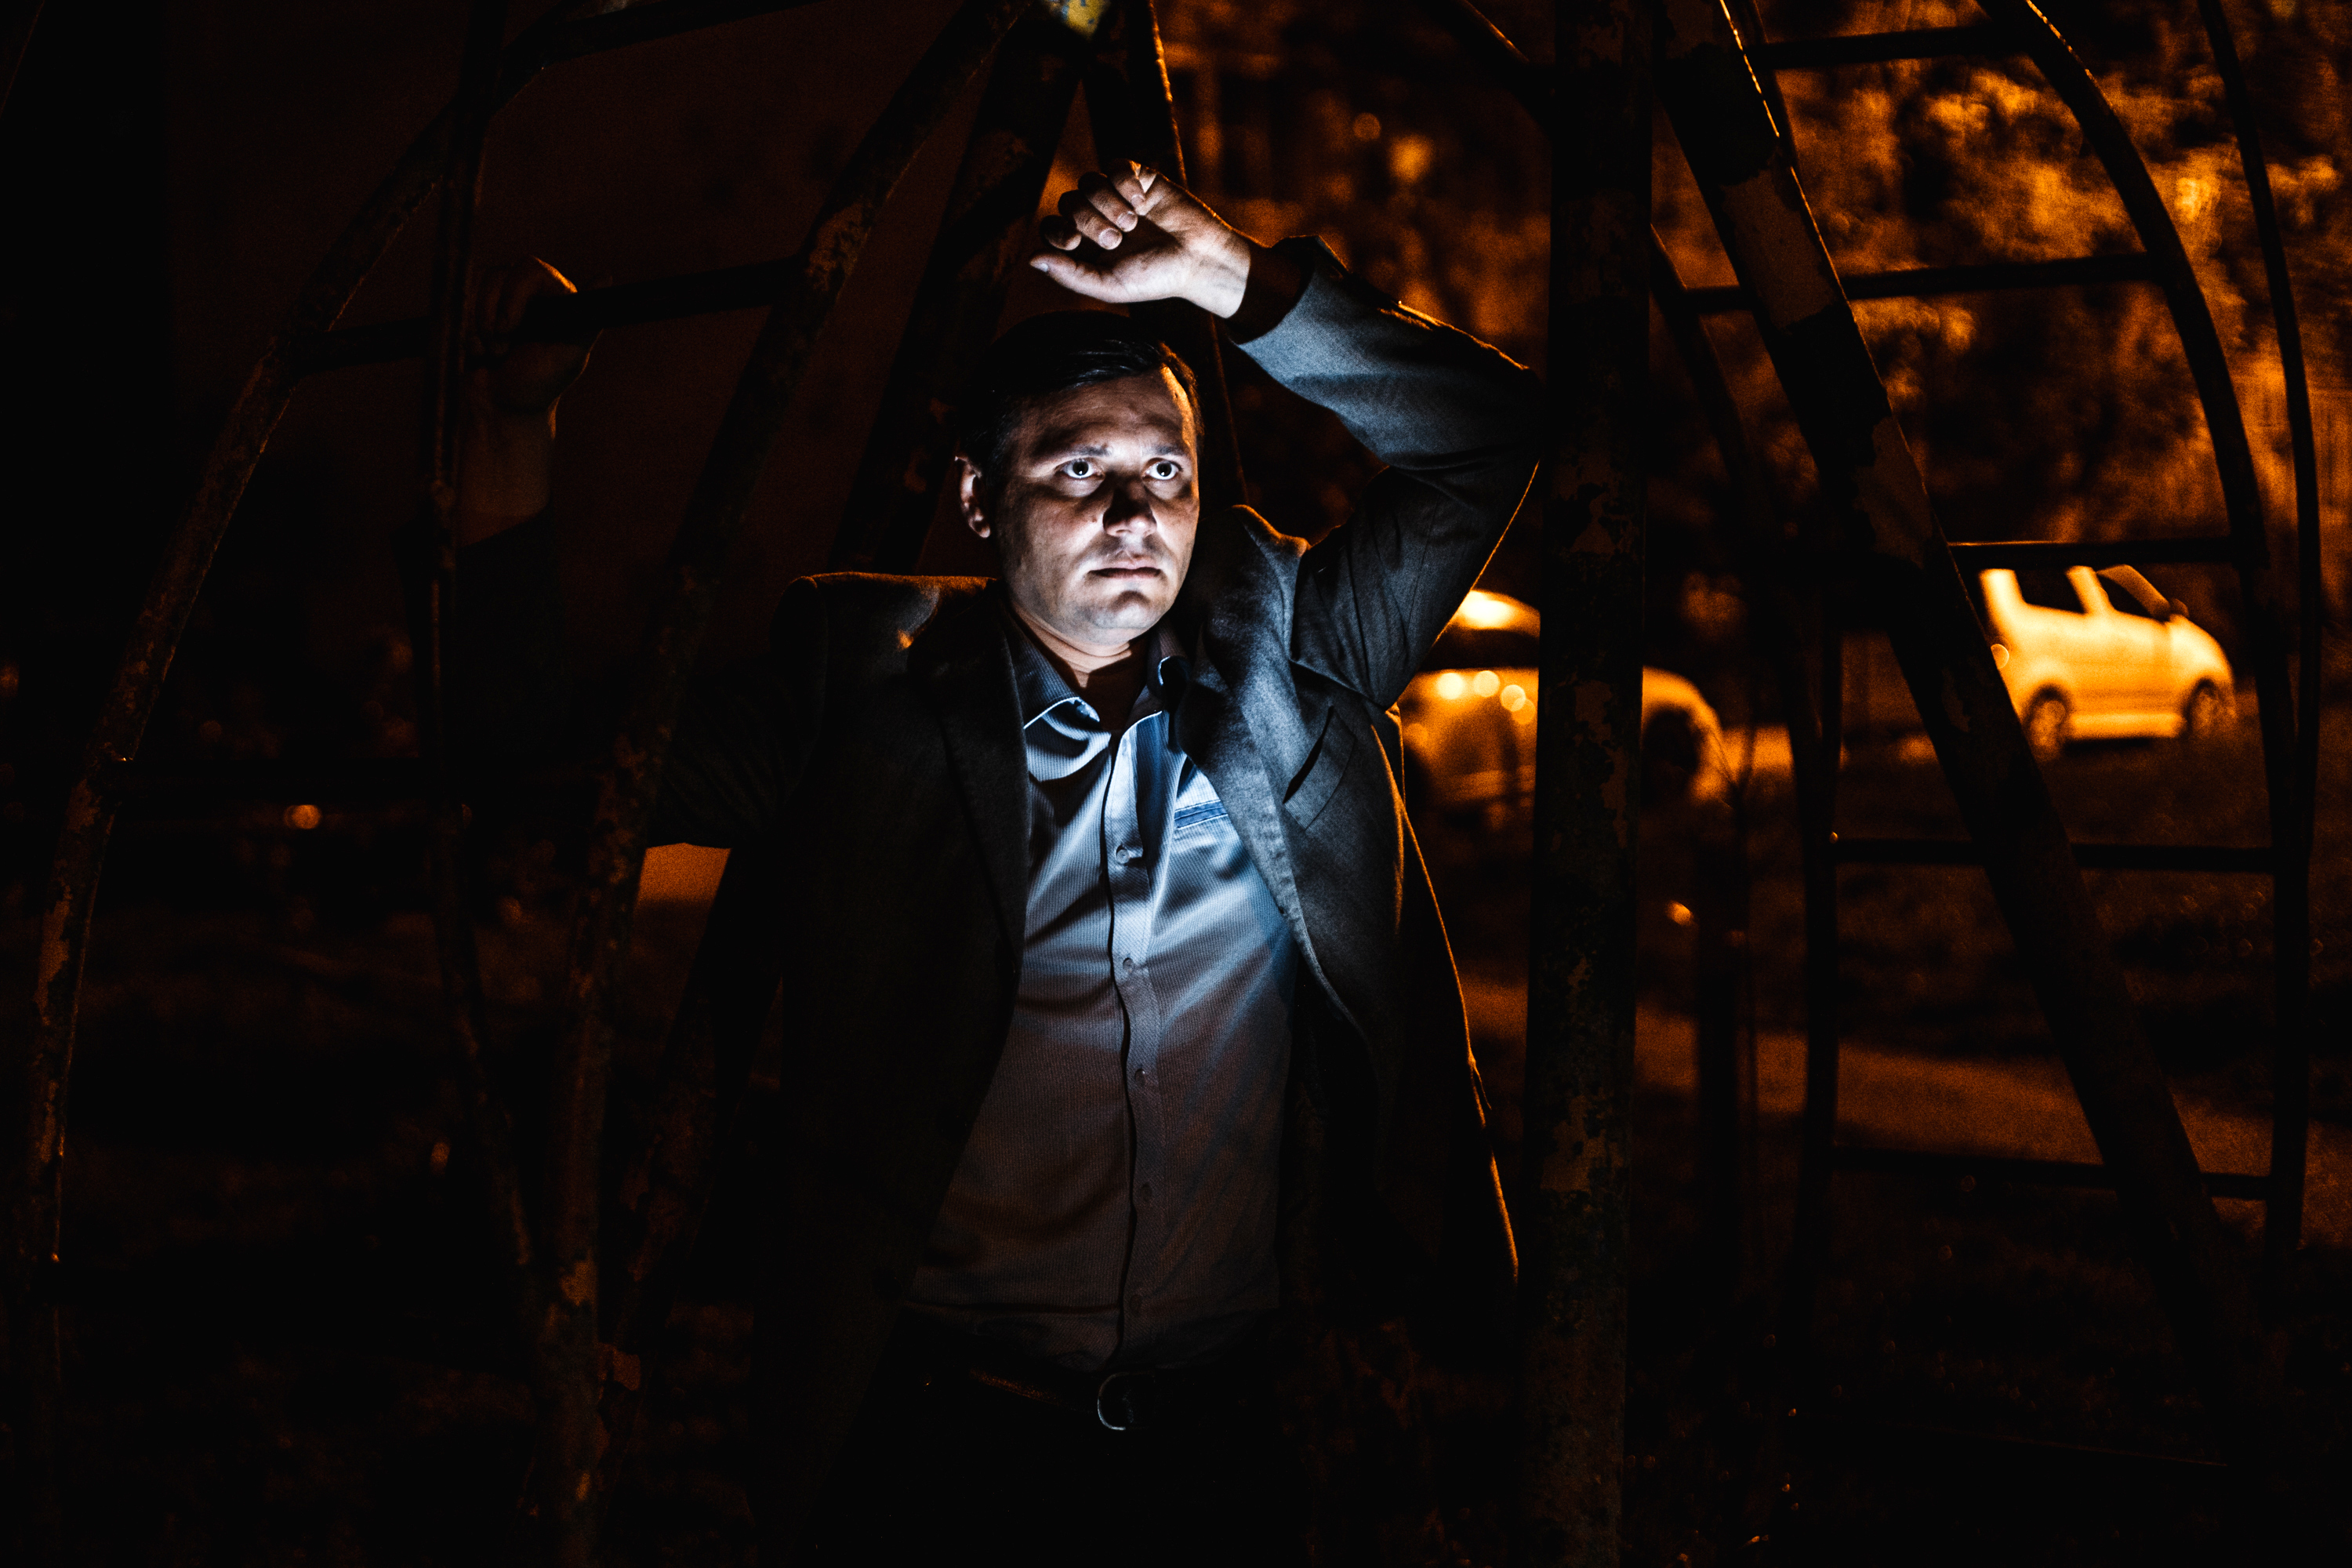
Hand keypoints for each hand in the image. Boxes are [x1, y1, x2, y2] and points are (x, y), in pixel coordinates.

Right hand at [456, 258, 591, 541]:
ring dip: (478, 325)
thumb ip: (587, 319)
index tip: (509, 329)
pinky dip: (464, 328)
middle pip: (498, 273)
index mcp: (557, 297)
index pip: (529, 268)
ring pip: (475, 284)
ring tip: (493, 353)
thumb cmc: (539, 386)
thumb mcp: (568, 355)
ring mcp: (501, 297)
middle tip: (501, 349)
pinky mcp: (475, 308)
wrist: (500, 409)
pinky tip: (478, 351)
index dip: (513, 295)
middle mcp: (529, 292)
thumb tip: (607, 277)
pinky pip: (458, 299)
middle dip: (493, 315)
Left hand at [1031, 164, 1256, 318]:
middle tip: (1117, 239)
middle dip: (1089, 219)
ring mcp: (1114, 195)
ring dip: (1108, 203)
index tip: (1076, 241)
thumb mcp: (1109, 286)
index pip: (1051, 227)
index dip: (1057, 229)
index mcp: (1084, 246)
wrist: (1198, 259)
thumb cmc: (1154, 278)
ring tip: (1133, 222)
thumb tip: (1030, 259)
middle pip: (1068, 202)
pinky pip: (1115, 165)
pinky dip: (1125, 182)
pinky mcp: (1136, 177)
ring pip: (1088, 182)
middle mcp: (1095, 217)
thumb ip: (1070, 274)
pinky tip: (1143, 202)